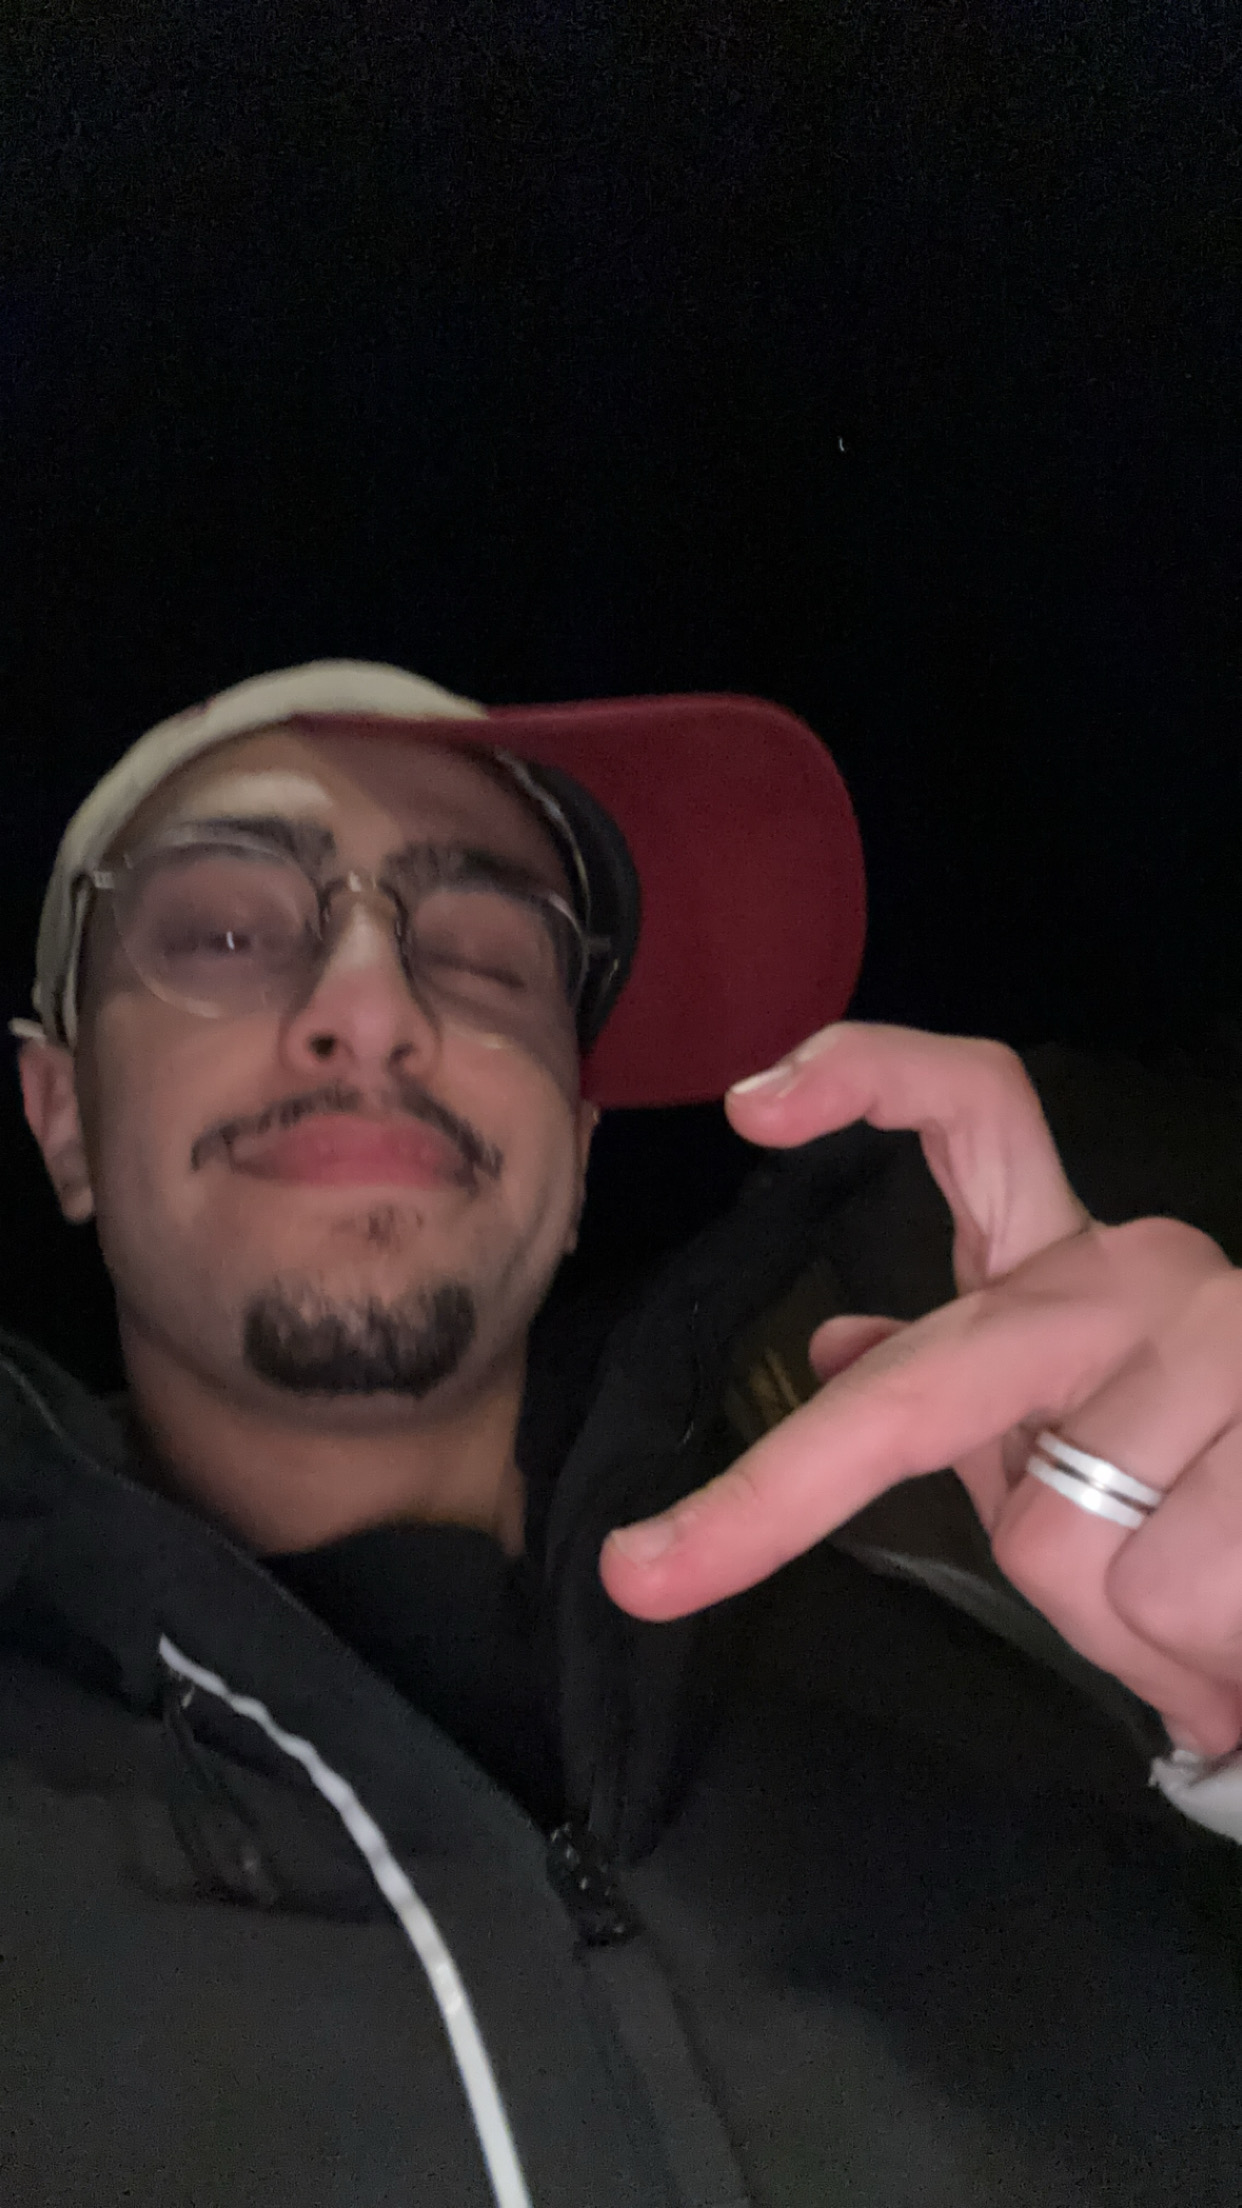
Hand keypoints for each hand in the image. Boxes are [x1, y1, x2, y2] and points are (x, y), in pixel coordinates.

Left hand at [599, 1022, 1241, 1755]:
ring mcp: (1228, 1337)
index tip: (746, 1103)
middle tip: (644, 1571)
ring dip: (1121, 1622)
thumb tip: (843, 1336)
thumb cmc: (1208, 1530)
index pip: (976, 1112)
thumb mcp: (1066, 1464)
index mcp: (1071, 1274)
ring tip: (1209, 1611)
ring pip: (1057, 1534)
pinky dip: (1197, 1659)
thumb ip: (962, 1399)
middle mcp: (1145, 1274)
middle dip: (779, 1490)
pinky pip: (1163, 1591)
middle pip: (937, 1376)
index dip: (864, 1076)